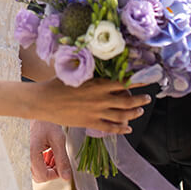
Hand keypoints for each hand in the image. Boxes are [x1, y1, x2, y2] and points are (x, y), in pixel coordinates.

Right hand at [30, 120, 69, 182]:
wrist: (38, 112)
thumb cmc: (48, 123)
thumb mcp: (59, 140)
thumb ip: (62, 160)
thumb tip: (66, 178)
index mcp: (32, 153)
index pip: (43, 176)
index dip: (55, 174)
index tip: (61, 164)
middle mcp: (24, 156)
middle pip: (39, 176)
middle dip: (51, 169)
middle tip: (57, 156)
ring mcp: (24, 156)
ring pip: (37, 172)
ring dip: (48, 166)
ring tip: (53, 152)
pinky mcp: (25, 154)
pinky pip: (34, 165)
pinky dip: (43, 162)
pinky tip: (48, 151)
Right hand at [33, 77, 149, 134]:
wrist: (43, 101)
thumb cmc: (57, 84)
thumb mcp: (75, 72)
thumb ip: (89, 70)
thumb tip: (98, 61)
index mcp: (97, 83)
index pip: (123, 82)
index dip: (137, 82)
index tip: (147, 80)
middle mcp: (100, 98)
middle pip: (127, 101)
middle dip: (140, 100)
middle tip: (147, 98)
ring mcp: (96, 112)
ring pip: (121, 115)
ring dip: (134, 113)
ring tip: (140, 111)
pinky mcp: (90, 123)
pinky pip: (110, 128)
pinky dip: (121, 128)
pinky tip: (128, 128)